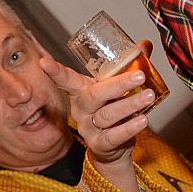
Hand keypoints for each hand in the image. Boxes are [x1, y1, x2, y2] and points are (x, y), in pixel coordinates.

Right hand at [41, 41, 155, 163]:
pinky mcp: (100, 145)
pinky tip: (143, 120)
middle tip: (139, 76)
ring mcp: (88, 128)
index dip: (56, 72)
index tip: (44, 63)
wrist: (113, 146)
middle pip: (95, 96)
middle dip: (118, 85)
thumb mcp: (117, 88)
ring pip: (107, 115)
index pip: (66, 80)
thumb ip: (129, 67)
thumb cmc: (112, 109)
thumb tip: (144, 44)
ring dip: (130, 105)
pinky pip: (114, 136)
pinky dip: (130, 128)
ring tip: (148, 96)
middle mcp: (81, 110)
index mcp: (82, 91)